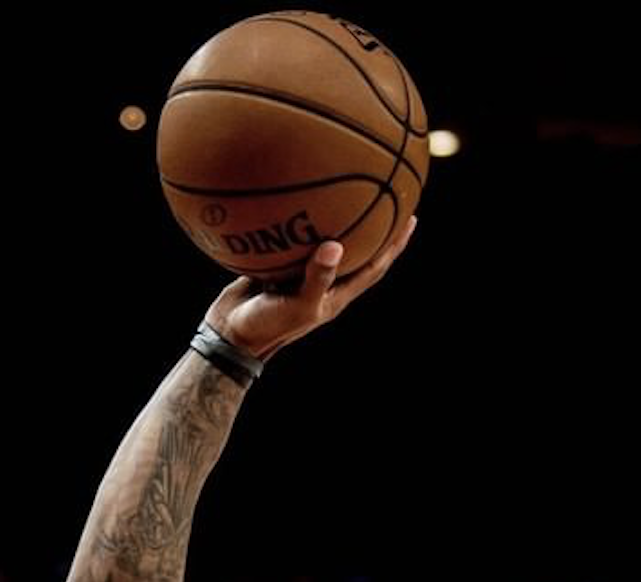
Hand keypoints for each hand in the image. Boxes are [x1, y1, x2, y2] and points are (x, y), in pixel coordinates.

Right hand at [205, 214, 417, 360]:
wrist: (228, 333)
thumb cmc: (267, 327)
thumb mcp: (297, 305)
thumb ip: (317, 278)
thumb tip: (335, 245)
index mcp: (336, 294)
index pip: (375, 266)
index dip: (394, 245)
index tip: (412, 217)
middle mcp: (322, 282)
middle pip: (358, 251)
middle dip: (375, 227)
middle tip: (388, 195)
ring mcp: (299, 273)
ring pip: (325, 242)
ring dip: (338, 220)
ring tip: (348, 189)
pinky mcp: (275, 265)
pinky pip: (292, 239)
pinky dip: (296, 220)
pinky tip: (296, 195)